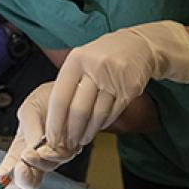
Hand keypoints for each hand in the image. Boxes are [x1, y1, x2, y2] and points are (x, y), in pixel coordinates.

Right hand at [0, 82, 81, 188]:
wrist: (73, 89)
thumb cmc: (48, 99)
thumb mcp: (29, 110)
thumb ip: (28, 129)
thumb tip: (29, 150)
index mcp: (22, 146)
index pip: (11, 167)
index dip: (3, 176)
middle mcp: (39, 155)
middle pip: (30, 178)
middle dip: (24, 177)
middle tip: (20, 168)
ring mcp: (56, 154)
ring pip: (48, 166)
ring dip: (40, 161)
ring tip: (32, 152)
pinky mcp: (73, 149)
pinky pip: (65, 155)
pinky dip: (57, 151)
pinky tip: (50, 143)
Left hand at [48, 21, 188, 149]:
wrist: (138, 45)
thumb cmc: (101, 56)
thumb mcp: (81, 59)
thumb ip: (67, 83)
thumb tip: (52, 116)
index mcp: (76, 61)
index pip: (60, 97)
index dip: (55, 122)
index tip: (50, 137)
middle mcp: (94, 68)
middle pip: (78, 110)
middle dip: (71, 132)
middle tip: (66, 144)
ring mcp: (114, 79)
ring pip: (97, 114)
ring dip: (87, 132)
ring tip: (81, 140)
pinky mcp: (130, 89)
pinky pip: (113, 113)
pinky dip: (103, 124)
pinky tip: (97, 128)